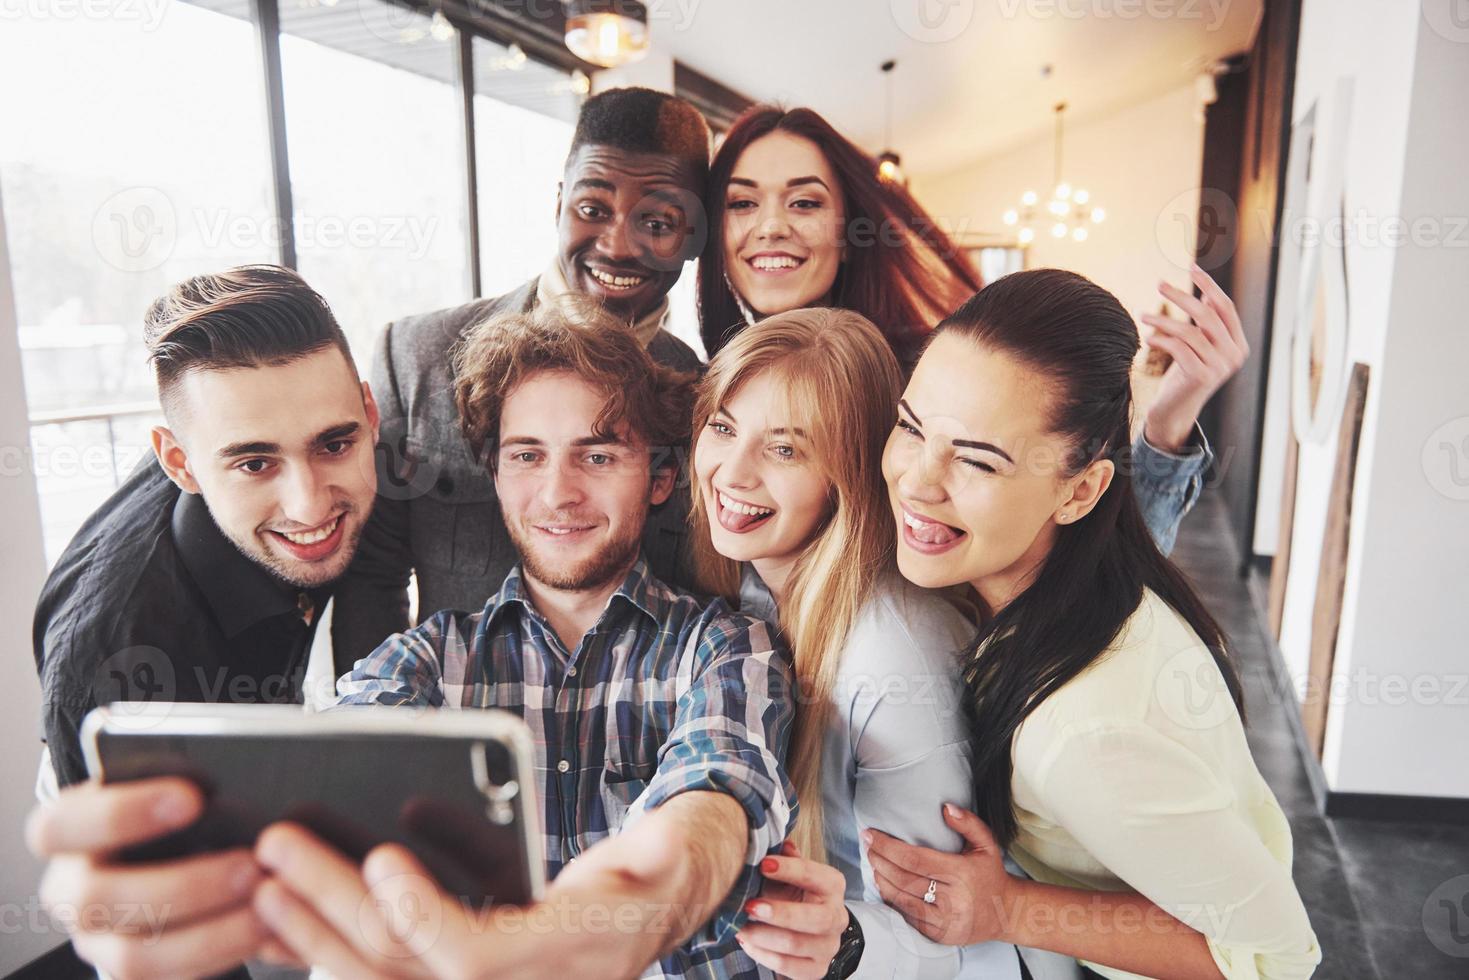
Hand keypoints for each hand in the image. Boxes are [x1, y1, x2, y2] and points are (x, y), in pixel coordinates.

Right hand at [25, 777, 285, 978]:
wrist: (177, 848)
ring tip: (267, 903)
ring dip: (209, 932)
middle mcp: (72, 890)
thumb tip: (228, 782)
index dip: (120, 813)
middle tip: (250, 863)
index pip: (57, 828)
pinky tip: (267, 927)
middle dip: (182, 884)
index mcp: (66, 833)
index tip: (193, 797)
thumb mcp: (171, 781)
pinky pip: (172, 976)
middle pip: (98, 900)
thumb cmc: (177, 804)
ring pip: (134, 954)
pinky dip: (223, 952)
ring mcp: (98, 938)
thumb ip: (184, 782)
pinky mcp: (135, 970)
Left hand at [255, 812, 691, 978]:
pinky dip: (337, 954)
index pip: (478, 957)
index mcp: (575, 954)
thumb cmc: (662, 865)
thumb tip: (662, 846)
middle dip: (337, 912)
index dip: (425, 916)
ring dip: (319, 938)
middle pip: (411, 969)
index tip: (382, 858)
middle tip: (279, 852)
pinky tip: (294, 923)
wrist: (667, 902)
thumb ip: (661, 852)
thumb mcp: (670, 853)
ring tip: (268, 885)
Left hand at [737, 841, 846, 979]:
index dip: (790, 869)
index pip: (815, 875)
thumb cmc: (795, 893)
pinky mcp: (816, 970)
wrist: (812, 929)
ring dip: (763, 936)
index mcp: (832, 886)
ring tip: (739, 927)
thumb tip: (777, 840)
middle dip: (780, 913)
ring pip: (797, 945)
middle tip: (749, 906)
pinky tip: (747, 943)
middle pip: (815, 918)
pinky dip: (763, 956)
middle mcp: (836, 917)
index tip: (762, 864)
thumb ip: (785, 857)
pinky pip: (788, 967)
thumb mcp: (792, 872)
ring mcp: (828, 946)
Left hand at [863, 804, 1015, 947]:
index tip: (871, 835)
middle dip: (880, 861)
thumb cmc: (991, 875)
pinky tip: (884, 886)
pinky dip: (892, 901)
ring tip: (873, 863)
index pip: (914, 859)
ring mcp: (945, 921)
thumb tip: (945, 808)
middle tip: (868, 846)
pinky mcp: (939, 935)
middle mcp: (952, 899)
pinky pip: (908, 917)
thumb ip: (968, 824)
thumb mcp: (987, 844)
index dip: (888, 847)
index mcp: (961, 874)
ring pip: (902, 899)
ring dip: (882, 880)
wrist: (1006, 913)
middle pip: (904, 878)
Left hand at [1140, 264, 1249, 451]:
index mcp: (1238, 344)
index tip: (1192, 267)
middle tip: (1159, 284)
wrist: (1175, 410)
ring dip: (1163, 320)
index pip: (1226, 307)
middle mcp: (1235, 354)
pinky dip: (1161, 339)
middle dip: (1181, 296)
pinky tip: (1148, 337)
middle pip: (1208, 314)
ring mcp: (1220, 366)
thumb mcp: (1198, 346)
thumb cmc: (1184, 373)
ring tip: (1142, 315)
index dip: (1209, 285)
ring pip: (1190, 331)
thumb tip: (1205, 293)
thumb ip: (1206, 324)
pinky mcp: (1202, 376)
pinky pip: (1179, 347)